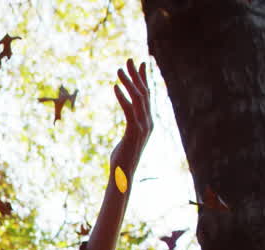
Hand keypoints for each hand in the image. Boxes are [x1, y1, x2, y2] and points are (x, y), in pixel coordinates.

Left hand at [110, 58, 152, 176]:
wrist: (123, 176)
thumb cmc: (122, 159)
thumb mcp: (128, 139)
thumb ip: (131, 128)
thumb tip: (129, 123)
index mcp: (148, 121)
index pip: (148, 95)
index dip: (144, 79)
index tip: (140, 64)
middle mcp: (149, 121)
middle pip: (144, 92)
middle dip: (136, 75)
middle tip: (128, 59)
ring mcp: (143, 126)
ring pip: (138, 99)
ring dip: (128, 82)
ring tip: (119, 69)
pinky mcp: (134, 132)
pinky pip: (129, 110)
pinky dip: (122, 97)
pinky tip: (115, 87)